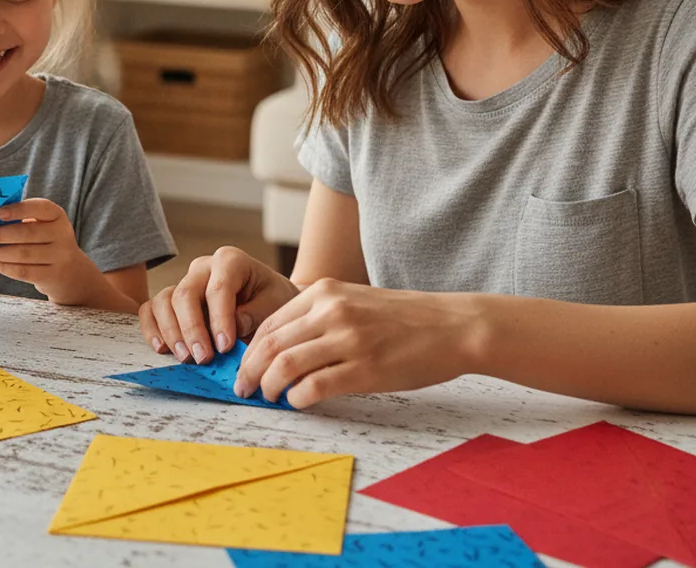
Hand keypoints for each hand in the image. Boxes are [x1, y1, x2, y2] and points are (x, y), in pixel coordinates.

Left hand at [0, 199, 94, 302]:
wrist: (70, 272)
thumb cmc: (46, 242)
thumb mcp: (43, 226)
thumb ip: (22, 220)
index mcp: (57, 216)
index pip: (41, 207)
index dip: (19, 209)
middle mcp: (62, 234)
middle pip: (27, 233)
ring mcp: (59, 256)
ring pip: (23, 254)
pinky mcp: (52, 275)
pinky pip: (24, 271)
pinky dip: (5, 267)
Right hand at [137, 246, 297, 364]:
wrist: (267, 301)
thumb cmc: (272, 300)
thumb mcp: (276, 303)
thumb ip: (257, 312)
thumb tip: (234, 325)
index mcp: (230, 261)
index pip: (218, 288)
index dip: (219, 319)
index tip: (225, 347)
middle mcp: (202, 268)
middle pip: (185, 293)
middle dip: (192, 329)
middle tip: (203, 358)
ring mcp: (184, 282)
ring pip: (164, 301)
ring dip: (171, 332)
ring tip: (185, 359)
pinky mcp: (171, 300)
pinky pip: (151, 309)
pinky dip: (152, 328)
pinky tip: (161, 348)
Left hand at [235, 278, 486, 407]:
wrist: (452, 326)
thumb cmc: (403, 319)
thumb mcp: (353, 301)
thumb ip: (318, 318)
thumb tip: (279, 349)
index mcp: (324, 292)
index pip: (269, 323)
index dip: (249, 350)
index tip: (244, 367)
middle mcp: (331, 311)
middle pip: (270, 344)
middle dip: (249, 371)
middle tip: (243, 389)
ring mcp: (348, 339)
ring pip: (285, 365)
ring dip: (269, 386)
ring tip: (267, 397)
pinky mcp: (365, 369)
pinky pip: (315, 387)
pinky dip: (298, 398)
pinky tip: (298, 402)